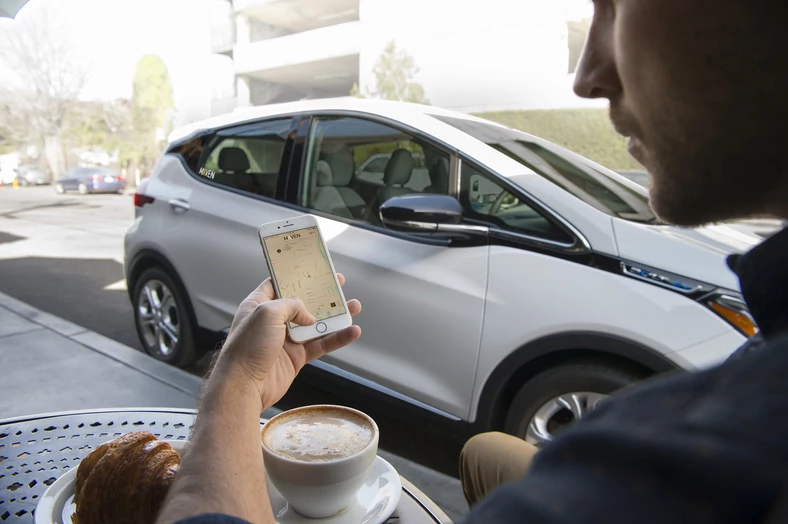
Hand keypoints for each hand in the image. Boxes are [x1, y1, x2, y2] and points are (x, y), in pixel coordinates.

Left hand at [211, 274, 361, 411]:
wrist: (244, 386)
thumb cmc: (247, 348)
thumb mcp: (267, 312)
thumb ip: (291, 305)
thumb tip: (308, 316)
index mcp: (259, 304)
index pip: (278, 283)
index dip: (296, 275)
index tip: (313, 269)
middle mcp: (272, 321)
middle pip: (302, 302)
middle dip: (322, 294)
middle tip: (339, 285)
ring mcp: (285, 339)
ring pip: (316, 323)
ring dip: (336, 316)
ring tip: (354, 306)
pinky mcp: (296, 357)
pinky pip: (321, 345)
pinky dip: (337, 338)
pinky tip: (351, 332)